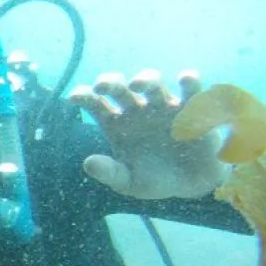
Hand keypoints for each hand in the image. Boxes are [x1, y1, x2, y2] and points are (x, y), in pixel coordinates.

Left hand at [68, 69, 225, 199]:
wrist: (192, 185)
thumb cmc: (155, 180)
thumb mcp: (129, 183)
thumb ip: (109, 173)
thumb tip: (88, 163)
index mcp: (117, 124)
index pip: (95, 104)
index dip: (83, 97)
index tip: (73, 97)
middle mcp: (137, 110)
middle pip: (119, 88)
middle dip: (109, 82)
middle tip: (101, 86)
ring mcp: (162, 105)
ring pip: (151, 82)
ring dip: (144, 79)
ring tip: (137, 85)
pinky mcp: (190, 107)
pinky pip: (190, 88)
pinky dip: (189, 80)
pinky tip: (184, 80)